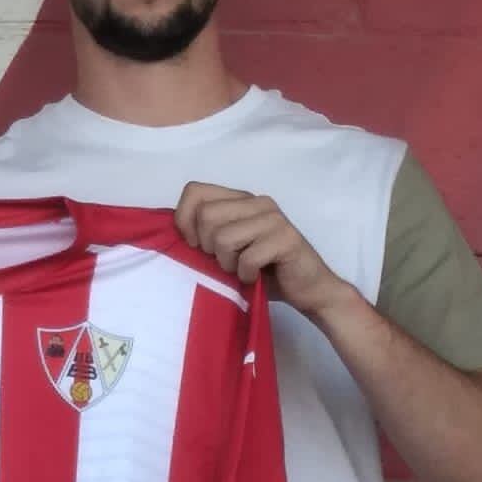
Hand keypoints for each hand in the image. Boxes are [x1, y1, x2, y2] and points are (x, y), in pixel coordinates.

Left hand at [173, 182, 354, 319]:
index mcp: (240, 199)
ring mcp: (274, 218)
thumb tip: (172, 229)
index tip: (194, 245)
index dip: (184, 220)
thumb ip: (206, 231)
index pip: (194, 191)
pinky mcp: (287, 238)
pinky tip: (257, 277)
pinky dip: (246, 275)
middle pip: (206, 216)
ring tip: (242, 269)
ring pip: (223, 238)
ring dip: (228, 264)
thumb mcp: (226, 247)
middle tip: (226, 261)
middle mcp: (257, 202)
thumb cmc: (262, 271)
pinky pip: (247, 258)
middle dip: (208, 248)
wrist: (308, 290)